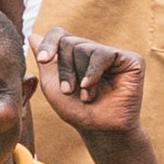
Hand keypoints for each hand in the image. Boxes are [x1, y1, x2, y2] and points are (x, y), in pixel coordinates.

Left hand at [30, 30, 148, 139]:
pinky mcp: (131, 60)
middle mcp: (95, 51)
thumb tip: (32, 35)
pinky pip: (103, 54)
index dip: (50, 44)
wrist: (99, 129)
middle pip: (69, 42)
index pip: (60, 34)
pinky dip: (92, 72)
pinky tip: (90, 87)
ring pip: (85, 48)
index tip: (43, 61)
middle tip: (69, 91)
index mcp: (76, 54)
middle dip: (65, 69)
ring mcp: (113, 54)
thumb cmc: (76, 110)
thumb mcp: (52, 84)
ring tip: (86, 95)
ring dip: (79, 75)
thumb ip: (44, 60)